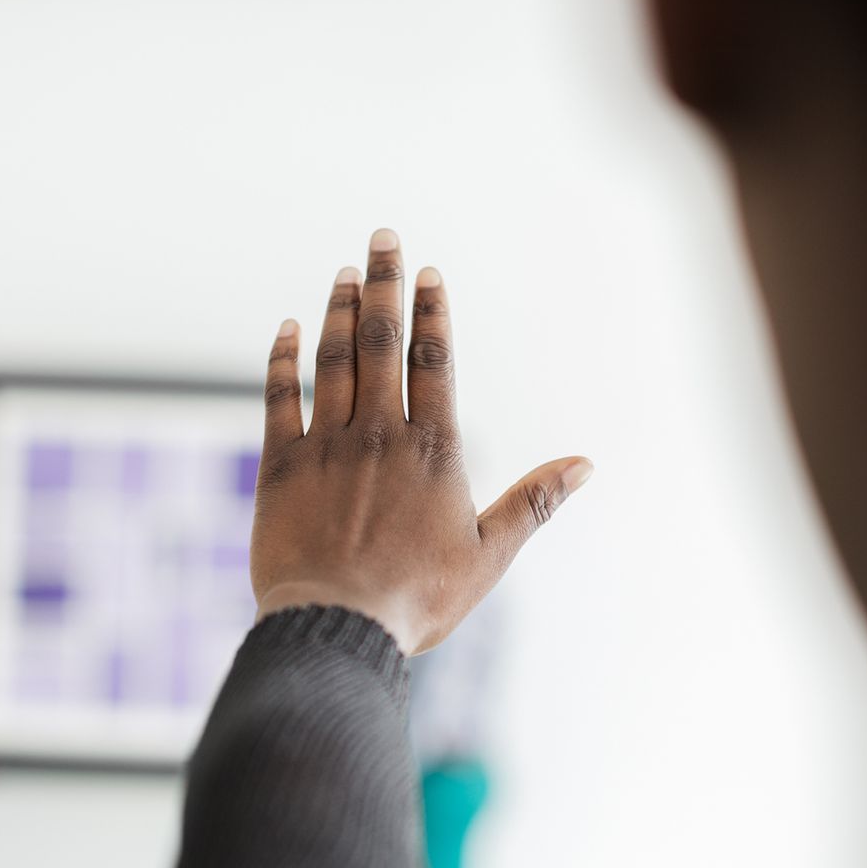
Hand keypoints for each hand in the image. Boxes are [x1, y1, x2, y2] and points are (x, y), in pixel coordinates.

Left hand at [252, 229, 591, 654]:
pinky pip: (279, 398)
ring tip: (344, 273)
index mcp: (433, 450)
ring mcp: (326, 447)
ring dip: (338, 311)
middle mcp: (379, 435)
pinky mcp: (281, 468)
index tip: (427, 273)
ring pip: (332, 361)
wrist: (338, 630)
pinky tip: (289, 329)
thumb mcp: (489, 555)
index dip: (430, 312)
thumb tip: (586, 464)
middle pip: (380, 342)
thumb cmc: (418, 600)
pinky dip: (284, 359)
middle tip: (382, 238)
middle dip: (382, 284)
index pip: (432, 361)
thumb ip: (534, 501)